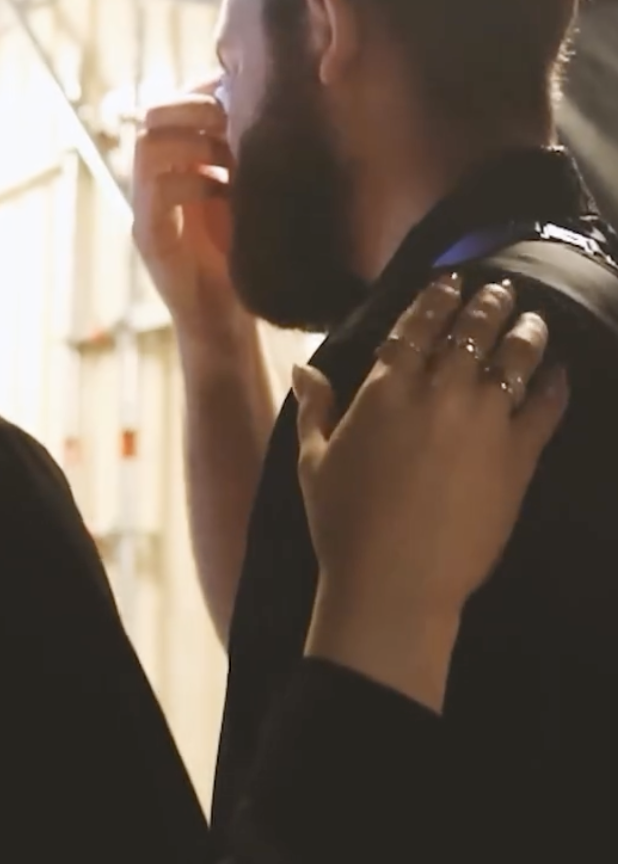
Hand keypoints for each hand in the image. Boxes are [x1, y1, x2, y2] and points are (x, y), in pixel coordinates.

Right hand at [132, 86, 244, 347]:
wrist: (226, 319)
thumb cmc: (242, 253)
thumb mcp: (248, 193)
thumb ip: (247, 154)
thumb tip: (277, 105)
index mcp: (176, 163)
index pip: (173, 103)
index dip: (201, 89)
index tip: (241, 91)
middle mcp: (154, 179)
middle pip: (152, 115)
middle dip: (193, 106)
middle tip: (230, 117)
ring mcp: (146, 208)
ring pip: (147, 146)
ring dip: (192, 141)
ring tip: (227, 152)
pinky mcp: (150, 238)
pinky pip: (157, 193)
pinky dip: (192, 183)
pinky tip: (222, 190)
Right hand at [295, 276, 568, 709]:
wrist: (394, 582)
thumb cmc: (344, 524)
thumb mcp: (314, 461)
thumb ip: (314, 408)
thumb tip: (304, 368)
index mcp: (386, 387)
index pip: (418, 322)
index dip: (437, 296)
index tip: (451, 281)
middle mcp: (439, 390)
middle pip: (472, 328)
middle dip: (488, 302)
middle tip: (500, 290)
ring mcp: (483, 419)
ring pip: (514, 355)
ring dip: (525, 330)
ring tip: (533, 320)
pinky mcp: (517, 455)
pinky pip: (545, 406)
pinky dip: (555, 382)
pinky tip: (559, 371)